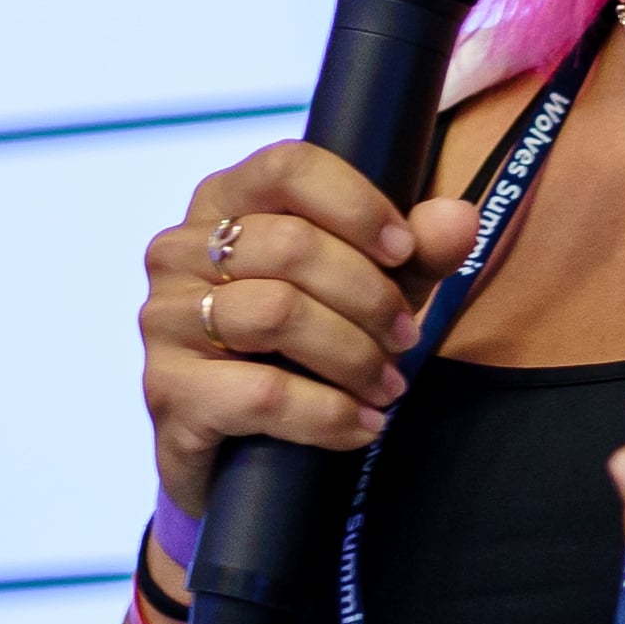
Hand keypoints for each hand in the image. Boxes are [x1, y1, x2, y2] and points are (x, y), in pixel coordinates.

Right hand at [138, 143, 435, 517]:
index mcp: (222, 202)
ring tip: (385, 386)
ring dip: (353, 356)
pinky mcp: (167, 392)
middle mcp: (178, 251)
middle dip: (369, 298)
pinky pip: (262, 393)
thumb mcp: (367, 292)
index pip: (288, 168)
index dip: (357, 205)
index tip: (404, 252)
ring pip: (278, 314)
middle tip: (406, 339)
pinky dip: (328, 414)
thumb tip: (461, 219)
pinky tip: (360, 427)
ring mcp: (163, 320)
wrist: (238, 454)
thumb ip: (414, 254)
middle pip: (292, 246)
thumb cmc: (300, 351)